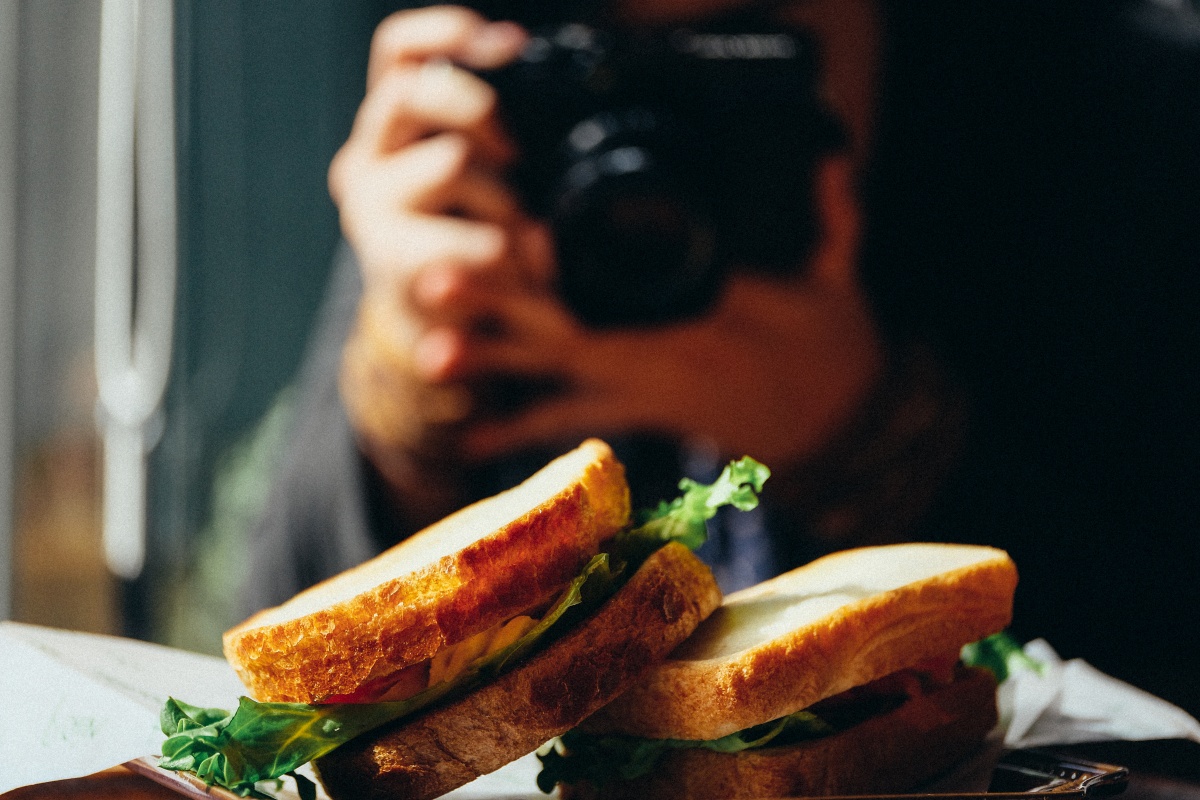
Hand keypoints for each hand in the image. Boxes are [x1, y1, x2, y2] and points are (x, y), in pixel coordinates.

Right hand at [330, 7, 550, 455]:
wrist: (431, 325)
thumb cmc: (464, 237)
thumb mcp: (481, 174)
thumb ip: (489, 127)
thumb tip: (519, 61)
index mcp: (390, 123)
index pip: (397, 51)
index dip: (444, 32)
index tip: (510, 43)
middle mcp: (368, 155)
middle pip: (413, 93)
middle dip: (476, 108)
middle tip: (513, 151)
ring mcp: (372, 207)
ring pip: (454, 161)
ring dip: (506, 199)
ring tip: (521, 234)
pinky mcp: (392, 258)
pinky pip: (472, 237)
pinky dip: (509, 254)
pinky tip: (516, 268)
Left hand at [412, 157, 884, 467]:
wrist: (838, 432)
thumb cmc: (834, 348)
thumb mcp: (837, 281)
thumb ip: (831, 219)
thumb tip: (833, 157)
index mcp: (714, 309)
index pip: (642, 280)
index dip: (582, 263)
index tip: (524, 237)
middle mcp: (670, 353)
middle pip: (575, 323)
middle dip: (504, 302)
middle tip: (436, 280)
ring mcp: (652, 391)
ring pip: (561, 377)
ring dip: (496, 365)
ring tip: (431, 356)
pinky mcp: (642, 417)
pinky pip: (575, 427)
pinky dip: (520, 431)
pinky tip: (468, 438)